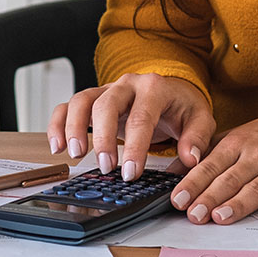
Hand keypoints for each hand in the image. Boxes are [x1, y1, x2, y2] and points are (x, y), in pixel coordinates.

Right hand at [47, 73, 215, 180]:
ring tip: (76, 155)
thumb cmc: (182, 106)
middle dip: (103, 138)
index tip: (131, 172)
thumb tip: (190, 158)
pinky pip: (68, 106)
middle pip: (106, 104)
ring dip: (74, 128)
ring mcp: (106, 89)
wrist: (171, 90)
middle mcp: (127, 84)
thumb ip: (197, 138)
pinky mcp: (93, 99)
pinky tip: (57, 147)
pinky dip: (58, 124)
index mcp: (154, 87)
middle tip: (106, 167)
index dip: (135, 146)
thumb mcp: (200, 119)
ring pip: (81, 100)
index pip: (141, 116)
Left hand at [168, 115, 257, 224]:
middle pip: (231, 178)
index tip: (178, 199)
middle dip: (210, 197)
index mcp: (238, 143)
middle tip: (194, 215)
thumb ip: (205, 155)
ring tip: (221, 217)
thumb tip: (172, 171)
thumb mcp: (234, 139)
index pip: (211, 165)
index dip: (193, 183)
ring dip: (240, 203)